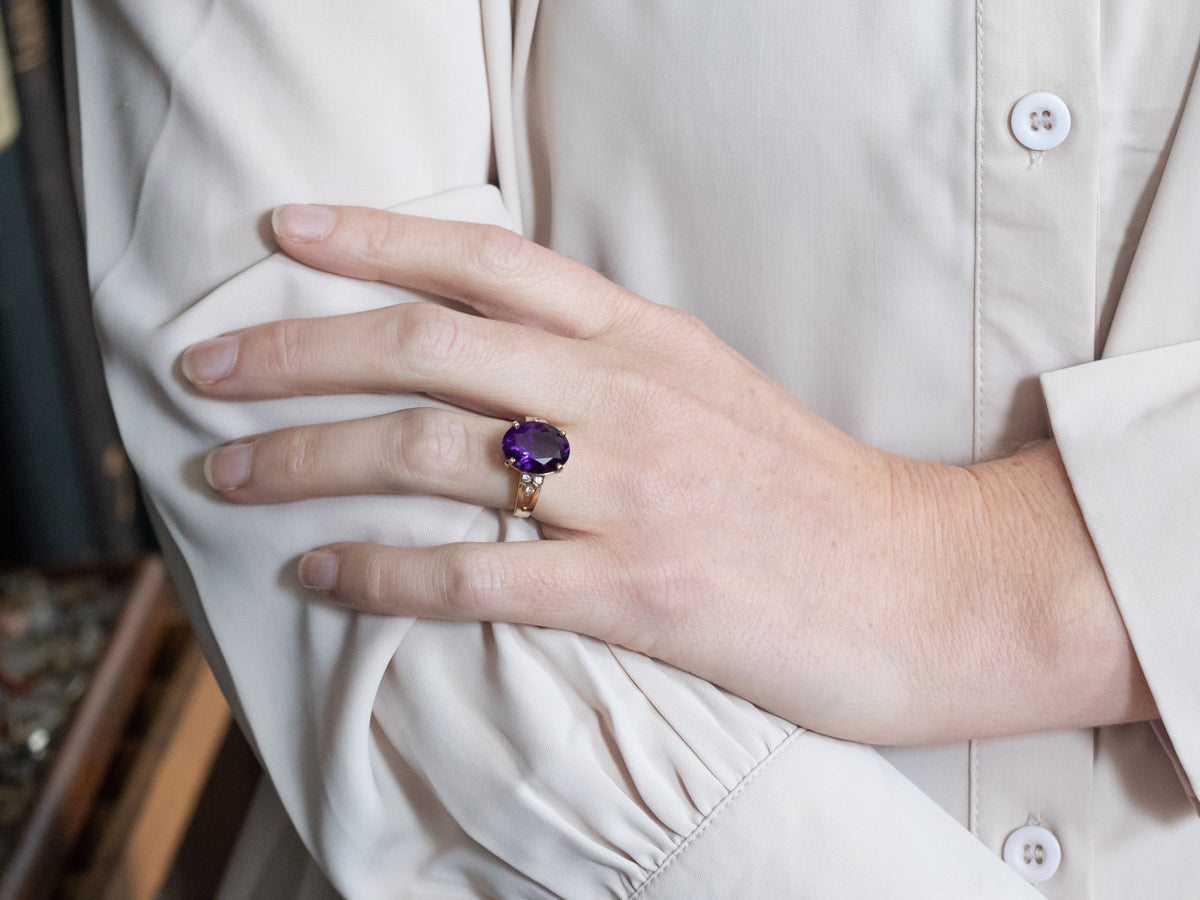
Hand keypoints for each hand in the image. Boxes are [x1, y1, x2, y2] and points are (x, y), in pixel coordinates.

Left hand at [180, 204, 1153, 743]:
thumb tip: (501, 366)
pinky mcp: (639, 590)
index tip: (284, 230)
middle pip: (425, 344)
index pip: (486, 260)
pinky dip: (378, 575)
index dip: (376, 235)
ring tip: (227, 477)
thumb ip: (610, 365)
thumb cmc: (813, 494)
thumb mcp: (713, 392)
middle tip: (206, 369)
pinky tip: (318, 579)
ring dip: (306, 460)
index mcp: (645, 338)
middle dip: (296, 350)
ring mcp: (632, 489)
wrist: (926, 582)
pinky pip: (473, 574)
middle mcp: (627, 395)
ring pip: (427, 453)